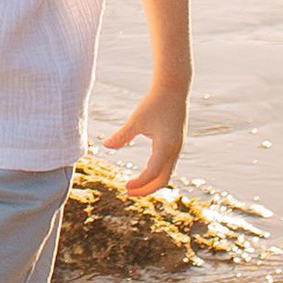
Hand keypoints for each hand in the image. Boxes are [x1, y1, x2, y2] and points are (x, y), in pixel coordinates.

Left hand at [101, 81, 188, 198]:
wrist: (173, 90)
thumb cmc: (153, 103)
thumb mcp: (136, 119)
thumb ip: (122, 135)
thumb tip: (105, 146)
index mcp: (166, 147)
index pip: (152, 173)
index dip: (140, 183)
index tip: (125, 187)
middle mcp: (174, 151)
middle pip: (163, 179)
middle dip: (147, 189)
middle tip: (129, 192)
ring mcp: (177, 148)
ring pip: (167, 172)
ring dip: (152, 182)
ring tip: (135, 185)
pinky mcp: (176, 144)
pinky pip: (168, 164)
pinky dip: (157, 172)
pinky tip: (146, 171)